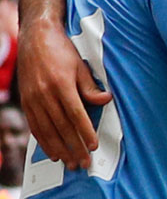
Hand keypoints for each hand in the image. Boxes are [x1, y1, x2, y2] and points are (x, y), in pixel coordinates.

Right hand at [18, 19, 111, 169]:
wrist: (36, 39)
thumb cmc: (62, 50)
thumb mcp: (81, 65)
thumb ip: (90, 86)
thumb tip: (105, 100)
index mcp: (61, 84)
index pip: (75, 114)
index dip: (85, 132)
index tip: (93, 145)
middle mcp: (45, 94)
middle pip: (61, 127)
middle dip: (73, 147)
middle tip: (83, 162)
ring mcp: (33, 99)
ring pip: (46, 130)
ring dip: (59, 149)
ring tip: (69, 162)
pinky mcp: (26, 102)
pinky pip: (35, 126)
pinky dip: (43, 141)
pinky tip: (52, 151)